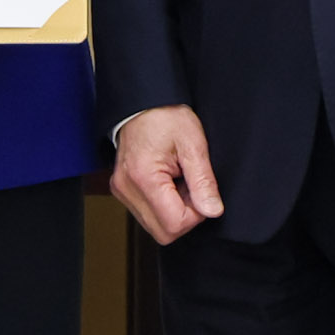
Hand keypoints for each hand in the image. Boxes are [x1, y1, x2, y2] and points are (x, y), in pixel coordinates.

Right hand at [111, 105, 224, 246]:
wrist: (142, 102)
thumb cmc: (165, 116)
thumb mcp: (193, 143)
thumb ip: (203, 181)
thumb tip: (213, 211)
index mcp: (143, 177)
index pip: (174, 224)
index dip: (195, 213)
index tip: (199, 190)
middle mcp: (126, 188)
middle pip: (163, 232)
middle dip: (184, 216)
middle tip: (190, 185)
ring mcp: (121, 191)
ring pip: (155, 226)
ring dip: (173, 211)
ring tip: (177, 180)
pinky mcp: (122, 190)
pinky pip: (147, 214)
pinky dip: (163, 205)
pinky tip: (167, 182)